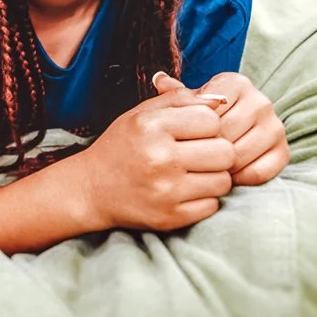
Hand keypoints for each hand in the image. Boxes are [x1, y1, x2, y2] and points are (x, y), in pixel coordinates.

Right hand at [73, 85, 235, 232]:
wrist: (91, 188)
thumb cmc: (122, 145)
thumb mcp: (142, 113)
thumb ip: (179, 99)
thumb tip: (221, 100)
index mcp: (152, 126)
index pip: (212, 120)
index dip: (208, 125)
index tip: (194, 132)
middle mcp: (159, 158)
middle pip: (225, 152)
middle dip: (217, 151)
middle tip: (199, 154)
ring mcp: (166, 191)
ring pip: (223, 181)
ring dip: (213, 177)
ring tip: (193, 173)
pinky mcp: (170, 217)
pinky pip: (213, 206)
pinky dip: (204, 199)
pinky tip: (185, 192)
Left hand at [153, 72, 289, 186]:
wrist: (227, 140)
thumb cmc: (200, 121)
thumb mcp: (187, 106)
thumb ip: (176, 95)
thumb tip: (159, 79)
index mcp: (236, 83)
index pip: (210, 112)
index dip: (195, 131)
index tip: (186, 137)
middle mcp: (261, 101)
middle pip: (225, 134)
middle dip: (206, 151)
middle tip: (193, 160)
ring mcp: (275, 126)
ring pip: (240, 154)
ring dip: (221, 167)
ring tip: (208, 168)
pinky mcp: (284, 151)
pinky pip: (259, 172)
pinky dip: (241, 178)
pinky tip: (228, 176)